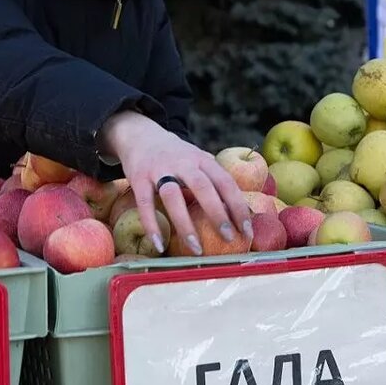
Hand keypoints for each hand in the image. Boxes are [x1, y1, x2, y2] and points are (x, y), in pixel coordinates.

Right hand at [99, 111, 250, 255]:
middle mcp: (182, 162)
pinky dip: (151, 225)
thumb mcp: (198, 160)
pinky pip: (145, 203)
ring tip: (196, 248)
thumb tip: (239, 213)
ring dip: (185, 224)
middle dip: (218, 214)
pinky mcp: (138, 178)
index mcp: (202, 159)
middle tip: (229, 238)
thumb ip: (213, 180)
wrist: (140, 135)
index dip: (238, 206)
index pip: (225, 182)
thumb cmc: (177, 157)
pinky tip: (159, 244)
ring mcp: (159, 169)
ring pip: (173, 196)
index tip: (247, 229)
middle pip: (202, 187)